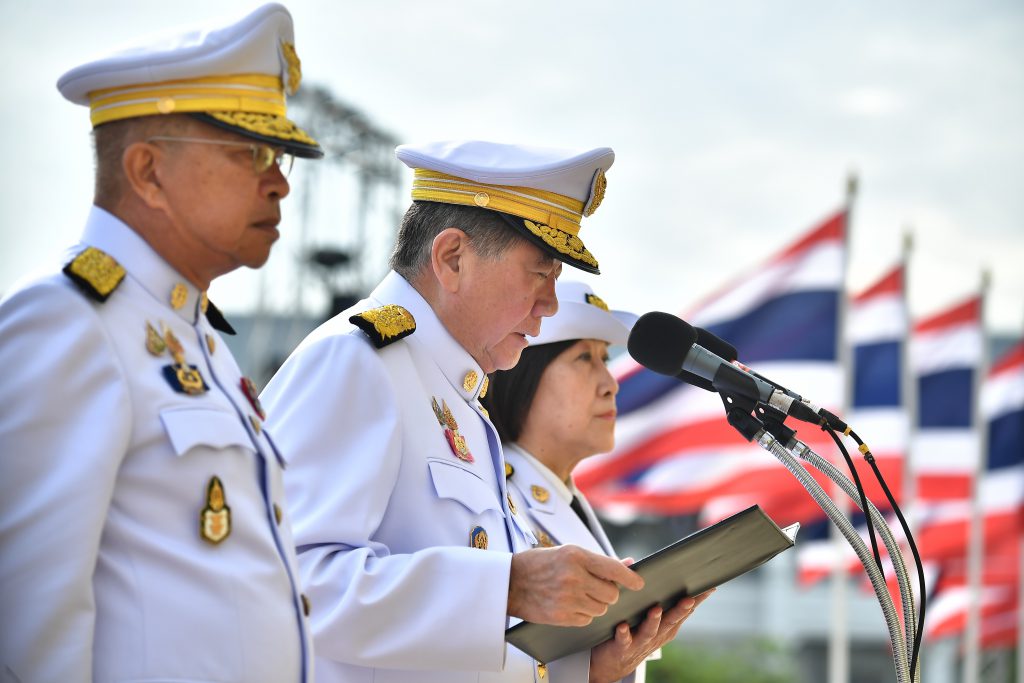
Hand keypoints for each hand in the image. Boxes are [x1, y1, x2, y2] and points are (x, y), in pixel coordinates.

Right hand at [507, 545, 644, 626]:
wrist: (509, 582)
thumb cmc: (539, 564)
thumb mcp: (567, 553)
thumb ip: (598, 561)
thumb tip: (628, 564)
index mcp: (576, 556)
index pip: (614, 569)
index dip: (631, 578)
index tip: (639, 583)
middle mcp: (574, 576)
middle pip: (611, 594)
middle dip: (609, 593)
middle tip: (596, 588)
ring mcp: (567, 598)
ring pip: (601, 608)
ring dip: (596, 604)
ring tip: (579, 595)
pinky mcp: (561, 616)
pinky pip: (587, 619)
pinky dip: (583, 614)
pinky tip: (570, 604)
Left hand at [588, 589, 714, 682]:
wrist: (614, 662)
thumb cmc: (630, 629)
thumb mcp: (641, 610)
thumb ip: (636, 586)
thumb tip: (632, 561)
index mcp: (665, 623)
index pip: (683, 609)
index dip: (696, 600)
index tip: (708, 587)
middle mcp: (657, 633)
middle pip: (671, 620)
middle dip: (681, 610)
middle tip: (688, 599)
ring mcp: (641, 641)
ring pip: (650, 630)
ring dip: (654, 620)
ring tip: (655, 609)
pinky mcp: (623, 647)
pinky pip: (624, 640)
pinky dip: (624, 634)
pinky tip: (622, 626)